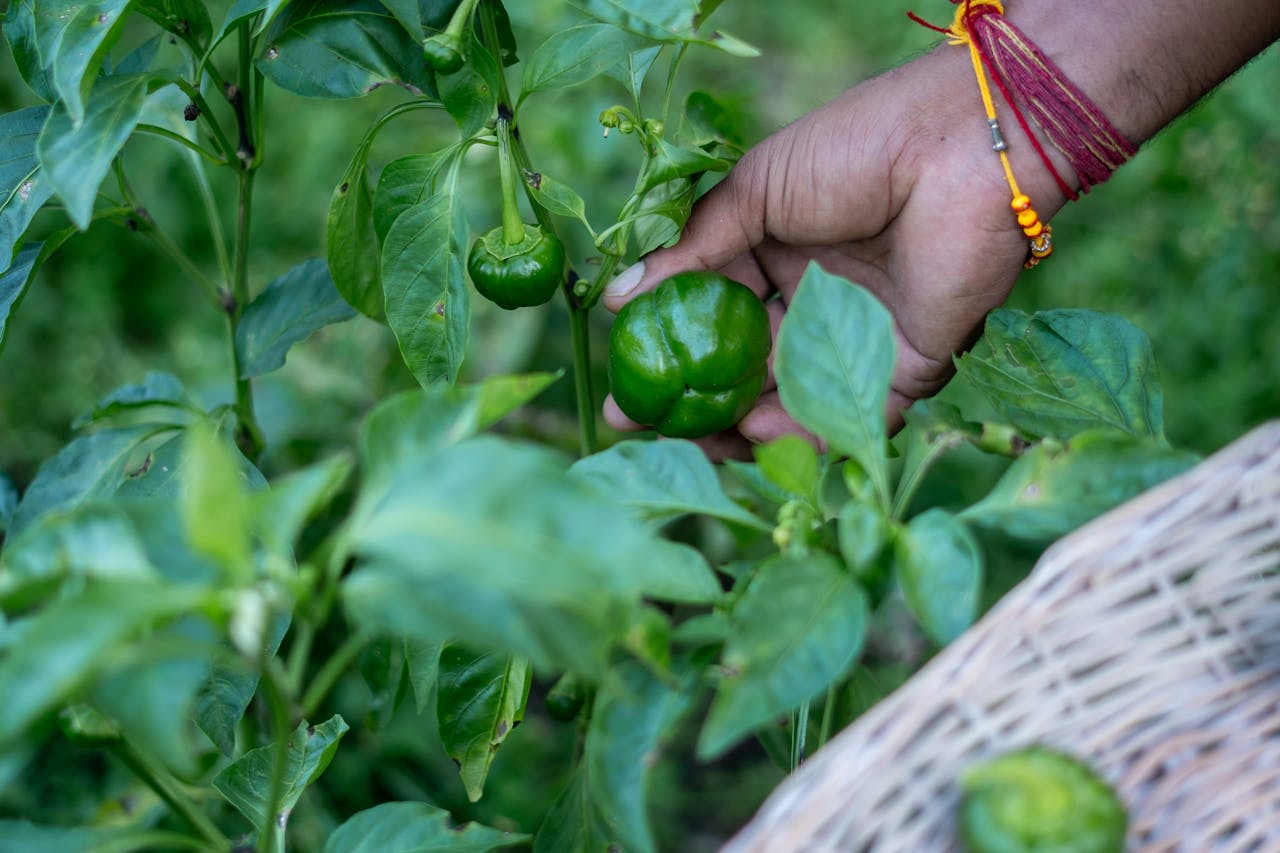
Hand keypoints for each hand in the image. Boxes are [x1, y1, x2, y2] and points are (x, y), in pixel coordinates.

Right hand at [602, 47, 1069, 458]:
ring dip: (745, 425)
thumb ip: (692, 250)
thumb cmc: (856, 150)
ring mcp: (859, 337)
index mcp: (779, 251)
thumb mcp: (756, 191)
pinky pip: (854, 414)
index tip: (626, 386)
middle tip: (647, 429)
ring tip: (700, 440)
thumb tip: (618, 297)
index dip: (668, 349)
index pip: (714, 314)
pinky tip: (759, 436)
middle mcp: (816, 299)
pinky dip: (810, 433)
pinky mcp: (908, 366)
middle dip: (698, 402)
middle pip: (748, 366)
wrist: (960, 148)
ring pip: (793, 399)